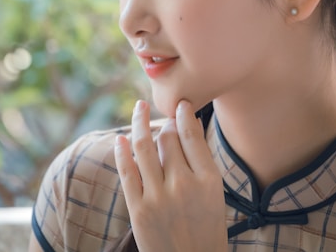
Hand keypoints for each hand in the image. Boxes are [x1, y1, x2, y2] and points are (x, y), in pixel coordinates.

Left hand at [115, 99, 226, 251]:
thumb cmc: (206, 230)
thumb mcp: (215, 195)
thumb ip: (201, 162)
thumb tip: (187, 124)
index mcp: (209, 180)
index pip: (191, 135)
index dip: (184, 115)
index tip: (181, 104)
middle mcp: (184, 185)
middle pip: (167, 139)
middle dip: (164, 124)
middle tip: (162, 118)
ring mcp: (159, 197)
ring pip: (145, 147)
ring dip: (140, 122)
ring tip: (138, 108)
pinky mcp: (138, 210)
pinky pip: (127, 171)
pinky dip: (122, 151)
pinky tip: (121, 138)